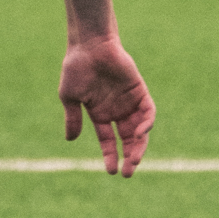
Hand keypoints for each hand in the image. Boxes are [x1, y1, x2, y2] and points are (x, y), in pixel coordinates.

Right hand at [59, 36, 154, 176]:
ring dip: (139, 146)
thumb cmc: (76, 68)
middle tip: (128, 171)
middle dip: (129, 156)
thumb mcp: (70, 97)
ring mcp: (129, 101)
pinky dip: (146, 124)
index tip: (112, 171)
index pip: (108, 141)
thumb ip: (73, 118)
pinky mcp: (139, 91)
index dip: (110, 156)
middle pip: (127, 139)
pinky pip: (148, 112)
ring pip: (139, 130)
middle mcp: (116, 110)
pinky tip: (139, 133)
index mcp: (99, 114)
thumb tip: (70, 140)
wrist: (90, 45)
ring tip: (135, 160)